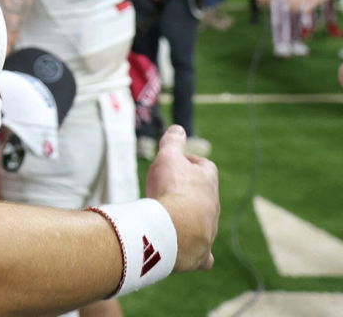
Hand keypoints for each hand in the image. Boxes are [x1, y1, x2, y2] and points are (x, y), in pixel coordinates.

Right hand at [146, 125, 219, 272]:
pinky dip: (198, 252)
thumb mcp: (169, 157)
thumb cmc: (171, 189)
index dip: (191, 163)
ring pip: (204, 222)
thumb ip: (173, 142)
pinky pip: (204, 253)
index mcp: (208, 181)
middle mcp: (213, 206)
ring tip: (170, 217)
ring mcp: (209, 229)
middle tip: (168, 190)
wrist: (175, 228)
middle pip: (205, 195)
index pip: (204, 166)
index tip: (177, 163)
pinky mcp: (201, 251)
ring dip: (189, 218)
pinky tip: (190, 250)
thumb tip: (178, 128)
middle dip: (189, 192)